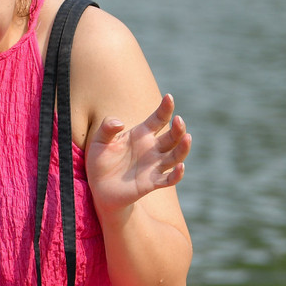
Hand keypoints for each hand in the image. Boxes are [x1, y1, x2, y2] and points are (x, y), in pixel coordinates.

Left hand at [85, 93, 189, 213]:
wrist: (98, 188)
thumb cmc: (100, 161)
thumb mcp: (98, 141)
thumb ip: (106, 128)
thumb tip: (120, 123)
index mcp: (141, 134)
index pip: (159, 119)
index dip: (166, 108)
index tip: (169, 97)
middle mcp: (152, 148)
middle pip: (172, 136)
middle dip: (178, 128)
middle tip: (179, 120)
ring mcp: (154, 166)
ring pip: (176, 156)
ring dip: (183, 147)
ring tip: (187, 137)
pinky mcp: (152, 183)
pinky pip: (169, 179)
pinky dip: (177, 174)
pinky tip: (180, 167)